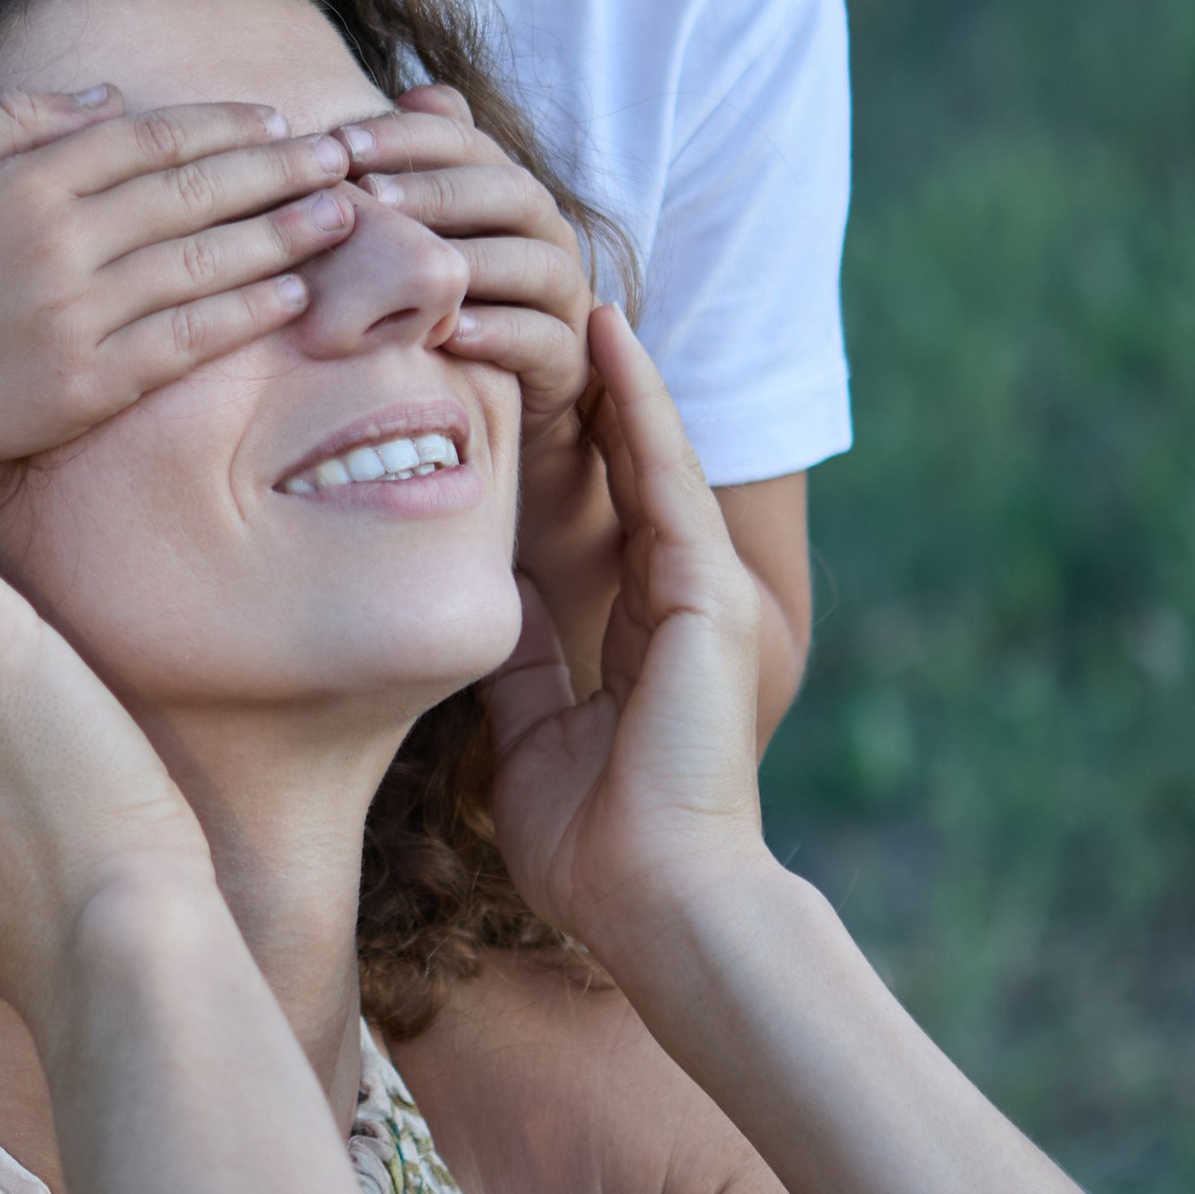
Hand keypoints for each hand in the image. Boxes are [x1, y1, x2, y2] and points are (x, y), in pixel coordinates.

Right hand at [0, 88, 366, 470]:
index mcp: (27, 181)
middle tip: (346, 156)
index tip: (279, 121)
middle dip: (279, 170)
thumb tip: (114, 96)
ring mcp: (76, 318)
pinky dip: (243, 317)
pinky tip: (294, 296)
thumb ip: (17, 118)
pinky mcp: (84, 388)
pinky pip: (184, 344)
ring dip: (283, 237)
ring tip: (344, 214)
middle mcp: (60, 244)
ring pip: (202, 265)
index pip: (151, 140)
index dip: (223, 127)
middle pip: (194, 194)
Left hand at [340, 88, 595, 437]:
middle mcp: (546, 232)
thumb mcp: (428, 234)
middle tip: (371, 198)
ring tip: (411, 267)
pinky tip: (448, 332)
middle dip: (438, 191)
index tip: (340, 145)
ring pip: (536, 262)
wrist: (508, 393)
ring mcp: (564, 295)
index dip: (407, 137)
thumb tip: (414, 94)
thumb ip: (421, 168)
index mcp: (509, 190)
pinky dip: (498, 333)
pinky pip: (543, 338)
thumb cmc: (450, 299)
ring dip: (472, 260)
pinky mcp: (568, 357)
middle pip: (510, 192)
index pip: (467, 143)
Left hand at [482, 304, 768, 977]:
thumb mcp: (533, 739)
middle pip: (632, 470)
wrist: (660, 902)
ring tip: (576, 291)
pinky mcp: (709, 595)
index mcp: (640, 635)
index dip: (565, 446)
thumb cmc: (596, 848)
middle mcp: (681, 602)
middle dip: (593, 392)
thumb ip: (519, 670)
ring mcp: (705, 594)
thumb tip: (484, 611)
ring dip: (615, 376)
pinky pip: (668, 479)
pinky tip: (610, 342)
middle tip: (549, 303)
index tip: (515, 378)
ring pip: (654, 457)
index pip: (599, 514)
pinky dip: (640, 408)